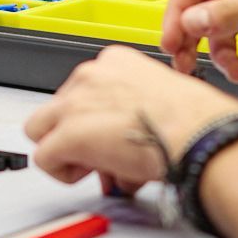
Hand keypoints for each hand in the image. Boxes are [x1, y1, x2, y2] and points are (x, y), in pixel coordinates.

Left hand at [22, 45, 236, 190]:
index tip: (113, 136)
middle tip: (102, 155)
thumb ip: (132, 115)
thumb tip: (121, 146)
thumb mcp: (160, 101)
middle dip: (76, 133)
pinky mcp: (68, 133)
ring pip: (39, 129)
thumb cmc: (194, 121)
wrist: (197, 134)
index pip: (83, 90)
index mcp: (114, 62)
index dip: (96, 120)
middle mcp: (90, 75)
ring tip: (93, 165)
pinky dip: (63, 173)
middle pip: (58, 108)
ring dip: (63, 150)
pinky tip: (91, 174)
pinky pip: (43, 158)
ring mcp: (75, 103)